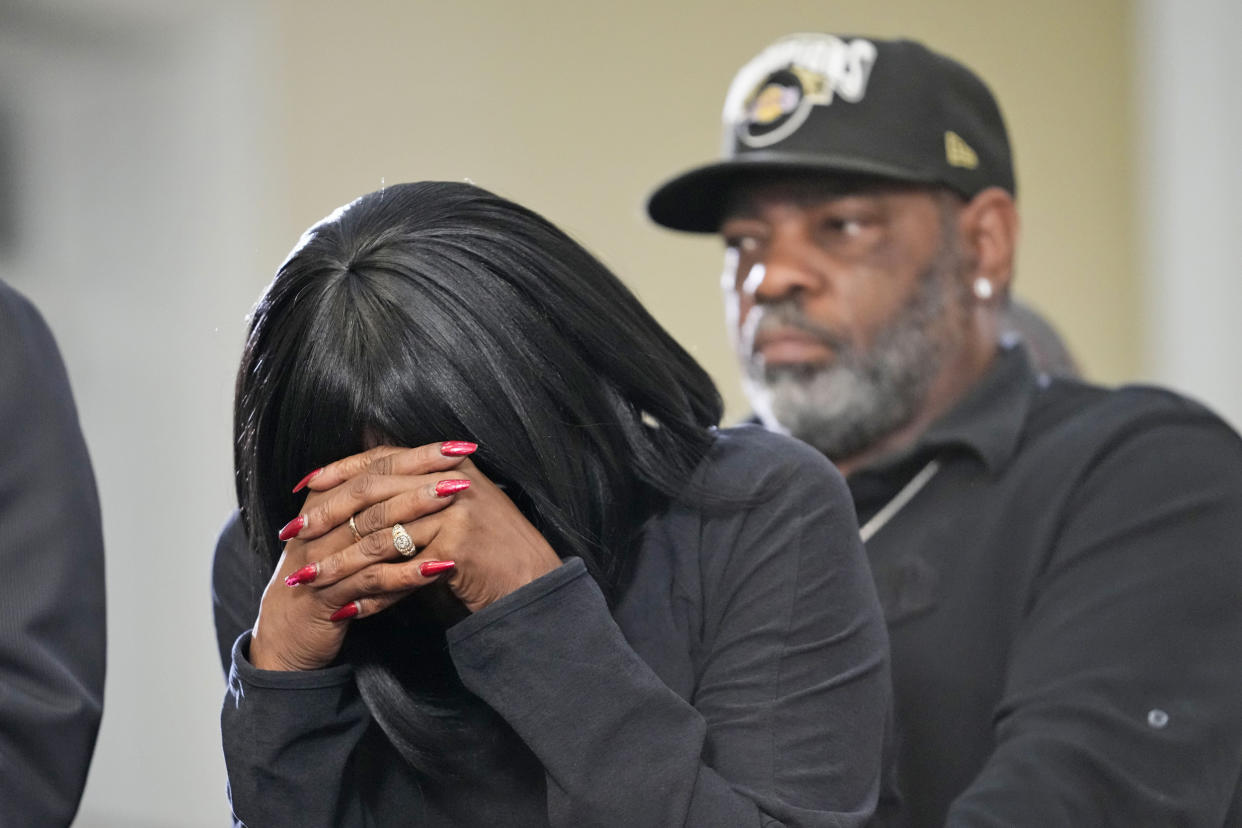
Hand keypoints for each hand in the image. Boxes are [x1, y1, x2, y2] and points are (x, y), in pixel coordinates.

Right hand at [249, 442, 474, 671]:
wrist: (289, 634)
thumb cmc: (327, 578)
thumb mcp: (346, 538)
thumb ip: (374, 506)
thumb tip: (421, 473)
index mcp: (324, 502)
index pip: (375, 467)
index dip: (416, 457)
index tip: (458, 447)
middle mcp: (319, 524)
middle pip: (373, 492)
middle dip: (420, 479)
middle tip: (461, 471)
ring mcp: (320, 559)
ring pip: (373, 532)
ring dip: (416, 517)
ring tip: (454, 505)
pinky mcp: (327, 595)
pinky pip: (371, 579)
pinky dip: (407, 573)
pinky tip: (440, 569)